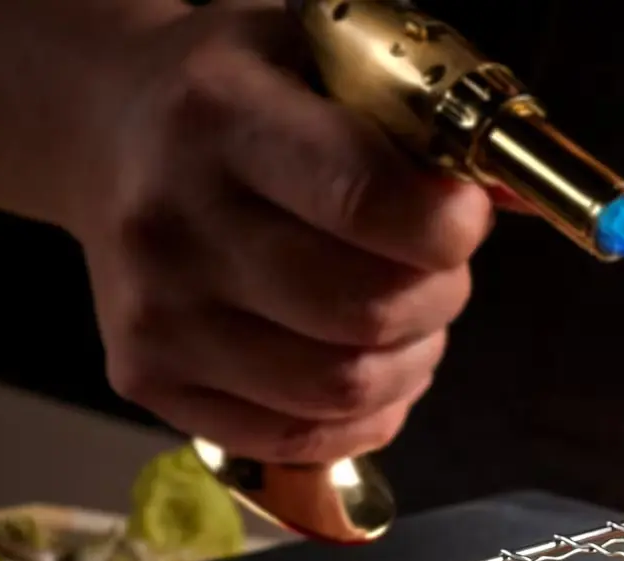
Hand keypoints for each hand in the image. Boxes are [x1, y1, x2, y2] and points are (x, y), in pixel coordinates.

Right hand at [74, 1, 494, 463]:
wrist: (111, 132)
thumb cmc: (249, 94)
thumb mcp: (329, 59)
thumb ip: (419, 120)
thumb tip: (512, 200)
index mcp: (221, 118)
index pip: (363, 199)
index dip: (447, 226)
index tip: (466, 216)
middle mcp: (173, 221)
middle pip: (365, 312)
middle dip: (439, 296)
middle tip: (438, 267)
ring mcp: (156, 314)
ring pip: (343, 389)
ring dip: (411, 360)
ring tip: (406, 315)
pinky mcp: (148, 380)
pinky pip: (301, 437)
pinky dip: (366, 414)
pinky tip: (367, 363)